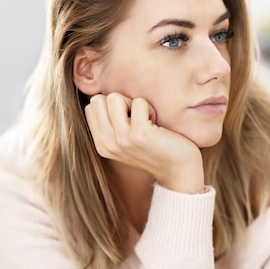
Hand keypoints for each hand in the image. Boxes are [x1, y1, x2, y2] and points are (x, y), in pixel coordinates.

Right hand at [85, 93, 204, 193]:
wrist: (178, 171)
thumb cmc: (156, 148)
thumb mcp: (126, 140)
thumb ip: (111, 124)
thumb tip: (103, 97)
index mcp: (101, 144)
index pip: (91, 107)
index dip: (112, 106)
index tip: (128, 120)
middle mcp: (107, 144)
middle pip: (98, 100)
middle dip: (120, 101)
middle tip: (137, 117)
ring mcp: (122, 139)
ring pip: (114, 98)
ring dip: (133, 103)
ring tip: (146, 120)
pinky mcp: (140, 134)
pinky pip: (139, 102)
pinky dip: (150, 108)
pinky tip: (157, 125)